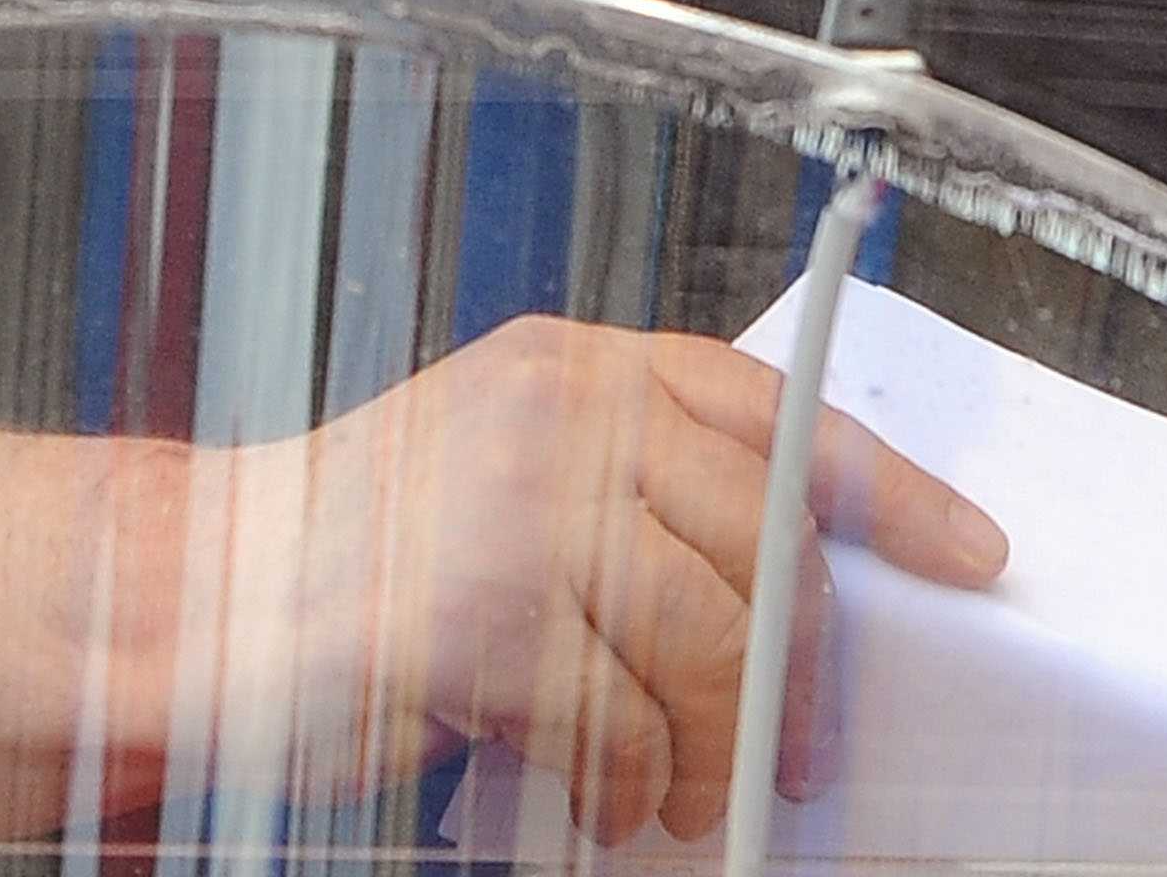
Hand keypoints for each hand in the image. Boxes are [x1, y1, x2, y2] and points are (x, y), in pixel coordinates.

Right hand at [229, 316, 1007, 842]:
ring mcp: (520, 502)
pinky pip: (622, 719)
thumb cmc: (353, 555)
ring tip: (686, 796)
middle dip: (800, 669)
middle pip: (760, 544)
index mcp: (578, 366)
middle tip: (799, 753)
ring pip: (708, 641)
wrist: (196, 598)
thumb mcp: (504, 469)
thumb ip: (628, 491)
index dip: (888, 491)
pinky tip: (606, 801)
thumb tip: (782, 592)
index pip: (775, 412)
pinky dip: (630, 784)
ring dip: (713, 748)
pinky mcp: (482, 610)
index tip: (970, 555)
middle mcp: (560, 410)